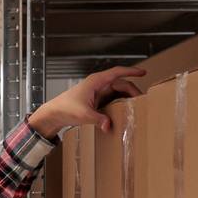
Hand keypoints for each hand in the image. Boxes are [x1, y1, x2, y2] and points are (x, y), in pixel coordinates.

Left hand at [29, 66, 145, 139]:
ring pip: (117, 92)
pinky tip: (124, 111)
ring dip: (126, 98)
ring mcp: (98, 92)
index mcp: (96, 81)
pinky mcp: (96, 101)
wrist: (53, 114)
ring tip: (136, 105)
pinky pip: (112, 100)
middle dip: (132, 91)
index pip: (117, 72)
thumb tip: (108, 125)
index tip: (143, 73)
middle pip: (120, 84)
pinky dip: (119, 104)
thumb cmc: (65, 108)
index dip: (131, 71)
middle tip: (141, 101)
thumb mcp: (83, 114)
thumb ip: (98, 119)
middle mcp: (98, 85)